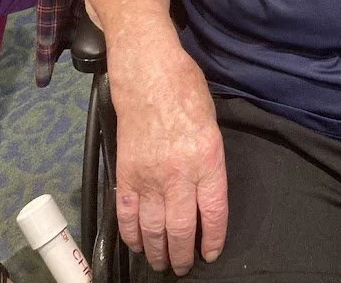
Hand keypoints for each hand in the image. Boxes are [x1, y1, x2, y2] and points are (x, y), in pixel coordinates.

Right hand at [110, 33, 227, 275]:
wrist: (148, 75)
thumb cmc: (185, 90)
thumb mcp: (212, 123)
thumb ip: (210, 160)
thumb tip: (206, 190)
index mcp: (208, 158)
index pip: (214, 212)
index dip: (213, 238)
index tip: (211, 253)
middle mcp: (179, 173)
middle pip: (183, 228)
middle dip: (184, 255)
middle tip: (183, 267)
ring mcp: (150, 177)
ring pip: (154, 229)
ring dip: (159, 252)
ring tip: (163, 262)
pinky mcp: (126, 175)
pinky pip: (128, 216)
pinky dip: (133, 236)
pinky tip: (140, 244)